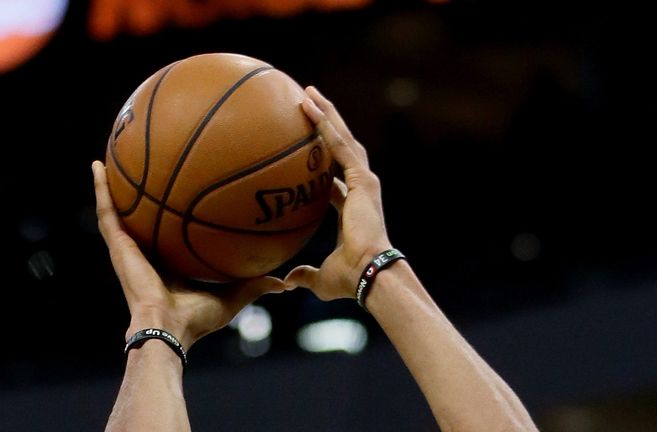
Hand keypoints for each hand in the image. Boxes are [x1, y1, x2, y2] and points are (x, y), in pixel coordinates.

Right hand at [92, 161, 286, 349]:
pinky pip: (107, 211)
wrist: (169, 328)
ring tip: (107, 157)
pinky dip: (101, 188)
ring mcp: (127, 247)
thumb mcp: (233, 295)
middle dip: (136, 193)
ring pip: (116, 208)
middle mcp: (145, 251)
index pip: (165, 232)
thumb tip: (283, 282)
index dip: (166, 213)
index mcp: (167, 262)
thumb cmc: (197, 319)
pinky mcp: (118, 245)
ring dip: (110, 184)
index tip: (173, 189)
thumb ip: (255, 284)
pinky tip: (98, 166)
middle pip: (138, 216)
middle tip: (138, 164)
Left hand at [284, 87, 391, 300]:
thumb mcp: (320, 277)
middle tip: (307, 104)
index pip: (333, 179)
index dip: (319, 163)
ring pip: (342, 139)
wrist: (369, 274)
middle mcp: (360, 190)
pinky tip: (310, 105)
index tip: (304, 152)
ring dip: (325, 115)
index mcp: (351, 208)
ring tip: (308, 93)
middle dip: (325, 126)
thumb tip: (287, 281)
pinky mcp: (363, 179)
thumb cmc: (349, 279)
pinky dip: (325, 124)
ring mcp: (364, 182)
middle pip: (340, 150)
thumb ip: (304, 274)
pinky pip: (339, 145)